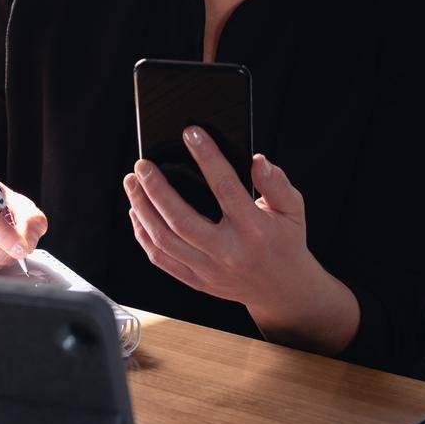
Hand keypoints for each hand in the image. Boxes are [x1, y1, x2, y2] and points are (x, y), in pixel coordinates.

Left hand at [123, 126, 358, 350]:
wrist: (283, 290)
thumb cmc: (285, 243)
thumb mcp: (292, 210)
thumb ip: (277, 183)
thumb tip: (257, 161)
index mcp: (255, 230)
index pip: (226, 188)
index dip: (207, 157)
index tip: (191, 134)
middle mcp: (228, 252)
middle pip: (182, 219)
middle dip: (156, 189)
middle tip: (142, 165)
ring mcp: (209, 269)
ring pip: (165, 240)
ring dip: (142, 209)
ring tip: (132, 183)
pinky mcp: (197, 280)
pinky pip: (162, 259)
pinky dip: (143, 236)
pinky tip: (136, 213)